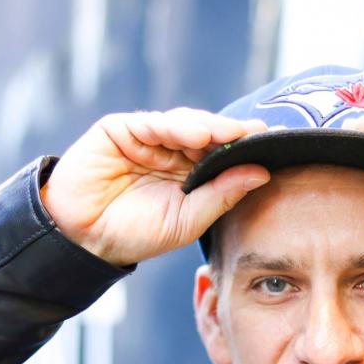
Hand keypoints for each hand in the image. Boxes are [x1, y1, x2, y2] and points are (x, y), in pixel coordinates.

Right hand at [40, 109, 269, 265]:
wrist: (85, 240)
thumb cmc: (137, 233)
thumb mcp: (188, 219)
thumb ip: (222, 195)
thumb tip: (262, 173)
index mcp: (190, 173)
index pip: (222, 153)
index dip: (246, 147)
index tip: (277, 142)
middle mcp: (171, 151)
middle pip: (208, 134)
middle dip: (233, 133)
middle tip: (261, 132)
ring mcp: (146, 139)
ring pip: (185, 124)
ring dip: (210, 128)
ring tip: (232, 134)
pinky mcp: (120, 129)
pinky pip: (153, 123)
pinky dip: (177, 126)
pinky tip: (198, 134)